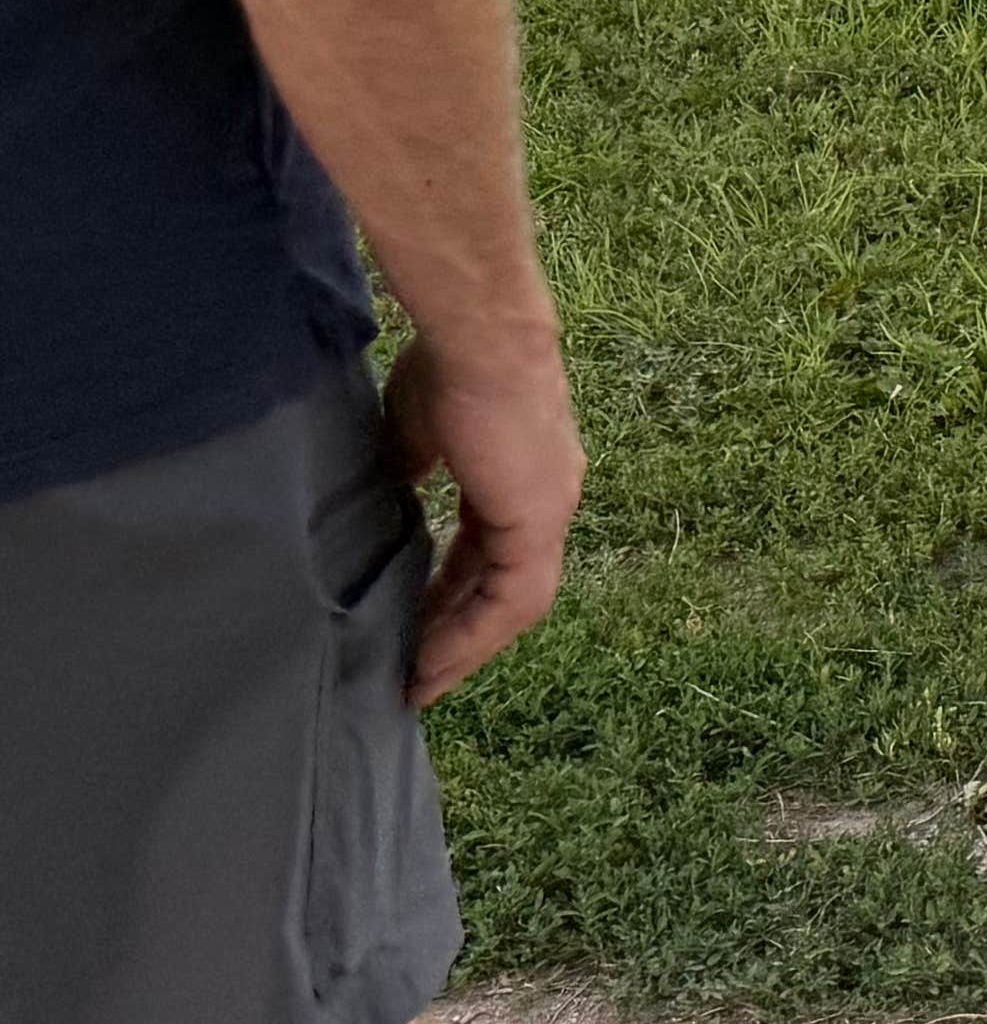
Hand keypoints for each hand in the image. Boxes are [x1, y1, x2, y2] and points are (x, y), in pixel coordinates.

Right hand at [380, 328, 582, 704]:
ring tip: (418, 684)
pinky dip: (472, 634)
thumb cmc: (448, 369)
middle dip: (459, 633)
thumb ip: (418, 468)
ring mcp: (549, 511)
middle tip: (415, 675)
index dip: (452, 593)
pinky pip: (511, 598)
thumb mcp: (422, 431)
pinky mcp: (540, 521)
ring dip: (464, 646)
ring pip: (512, 603)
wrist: (479, 339)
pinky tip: (432, 662)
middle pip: (504, 588)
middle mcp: (547, 500)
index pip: (488, 554)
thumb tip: (399, 491)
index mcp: (520, 477)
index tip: (412, 624)